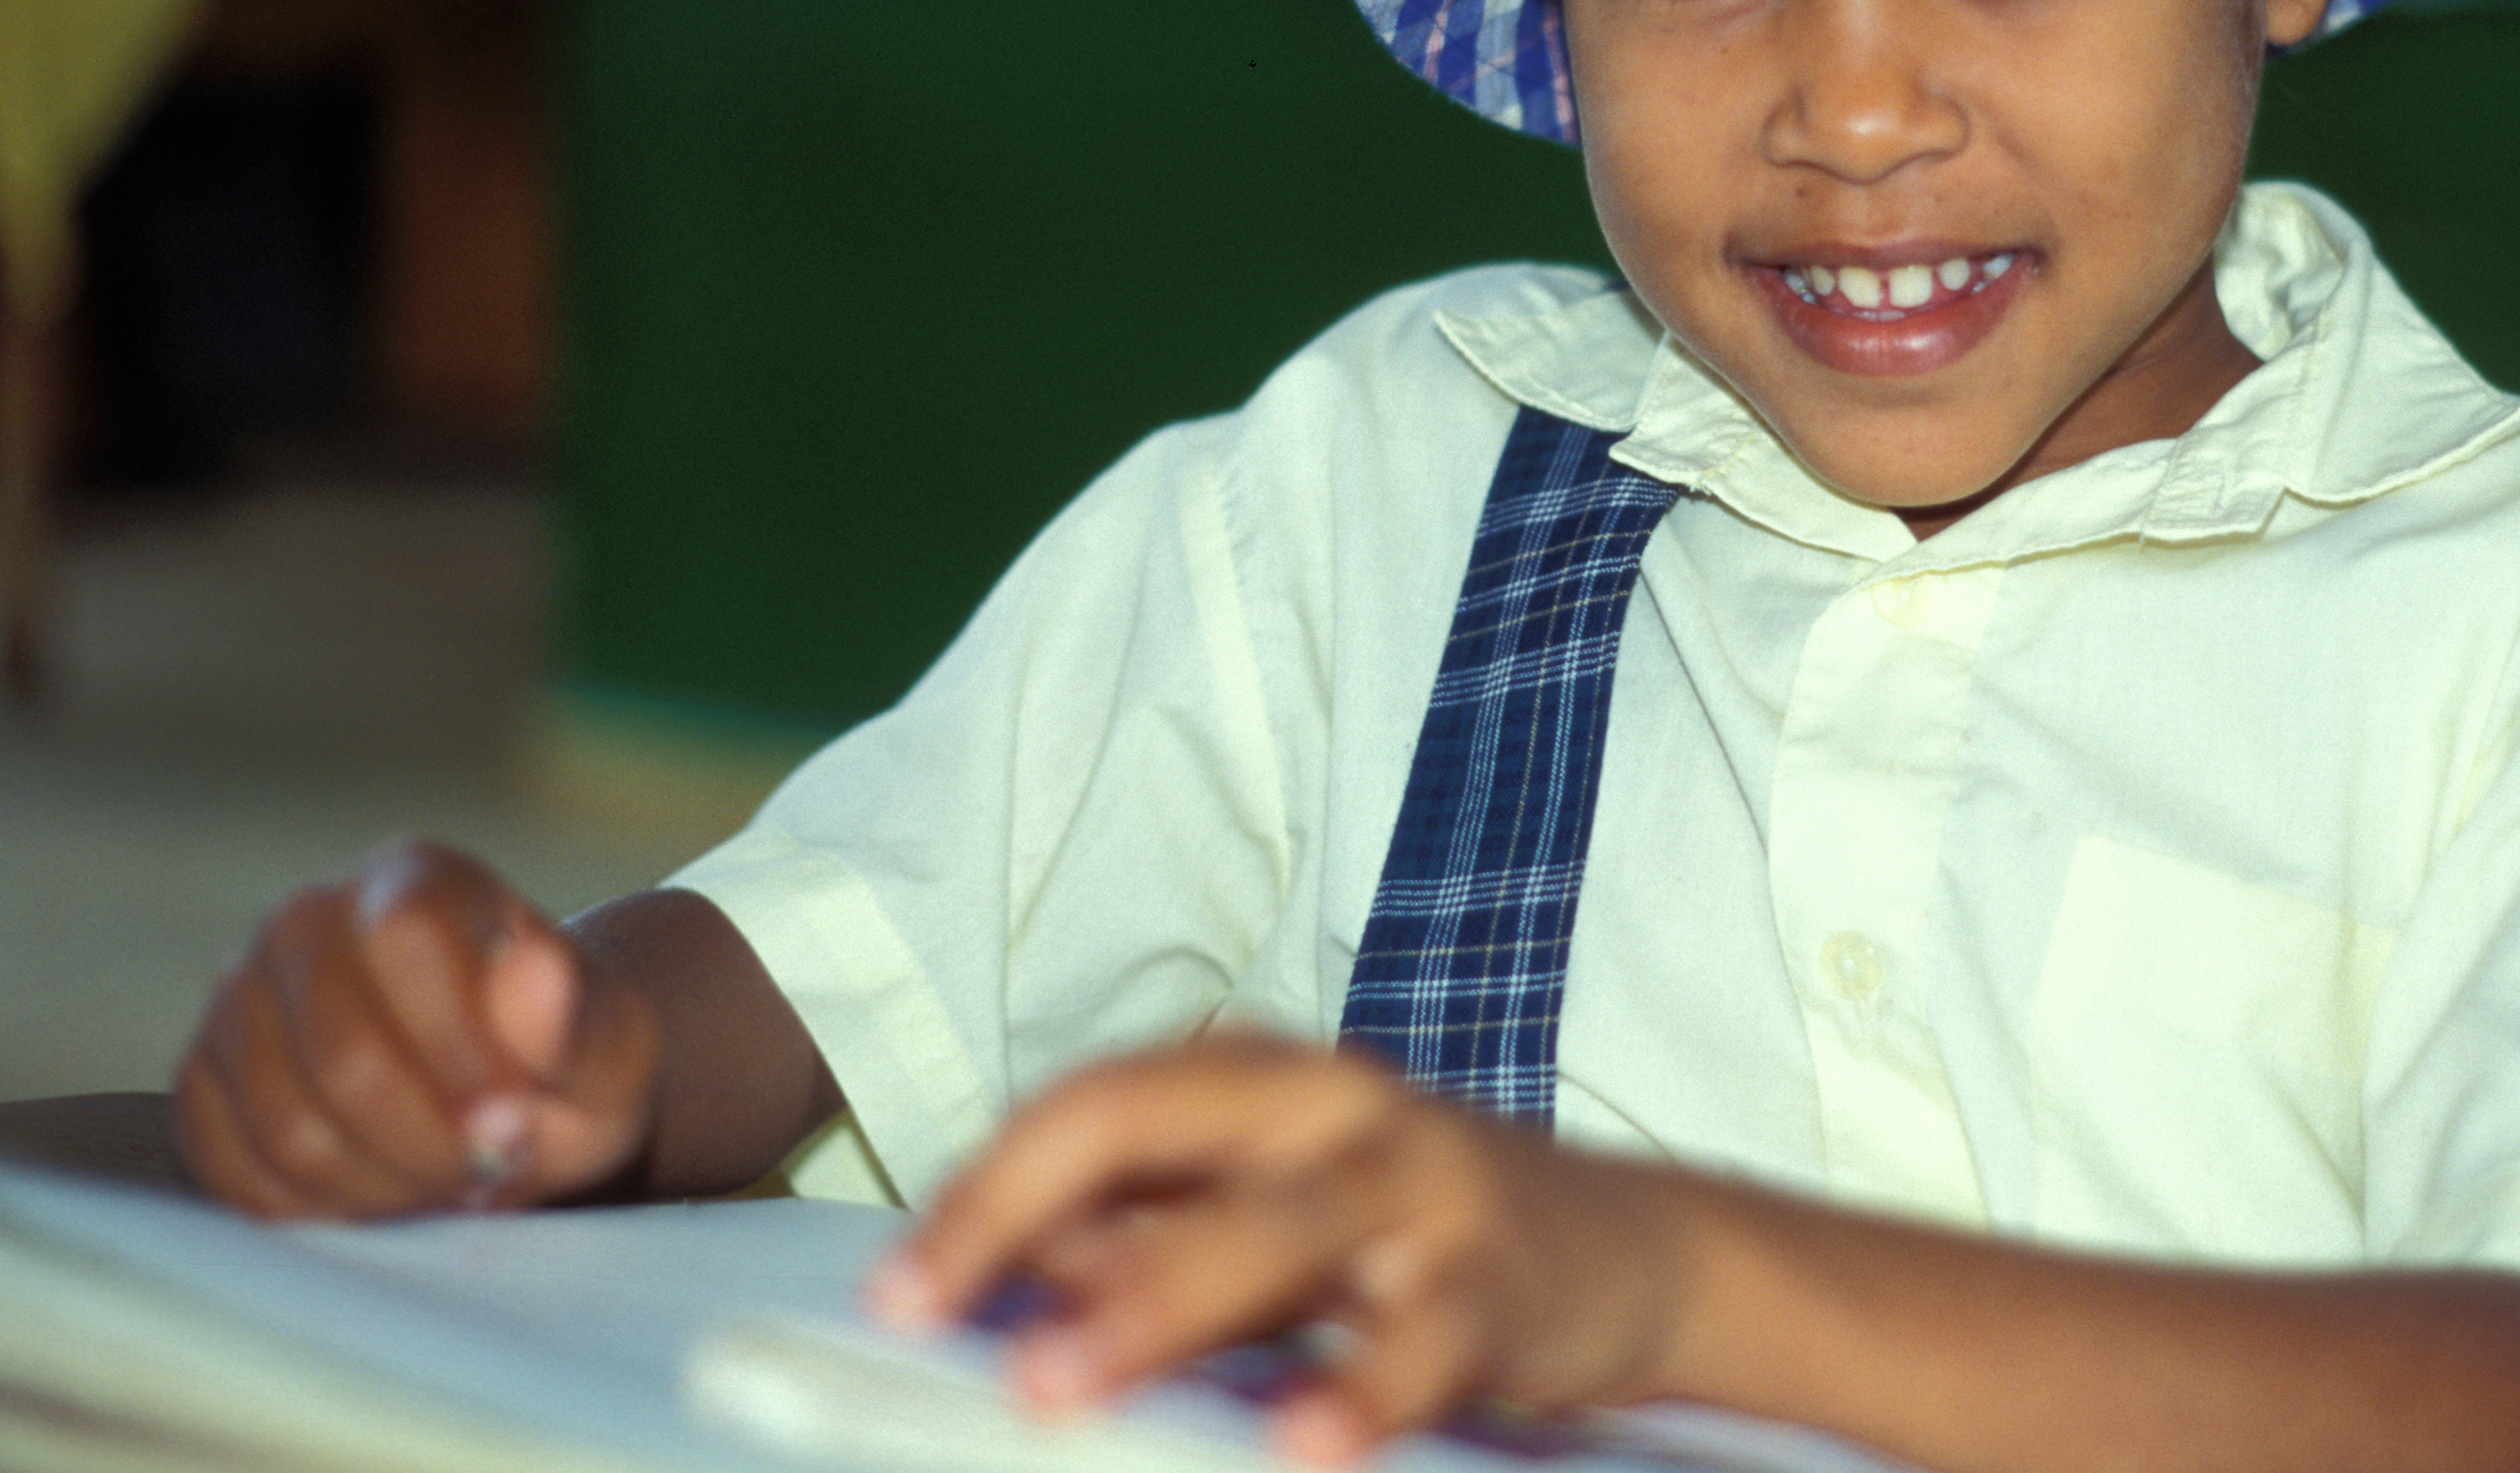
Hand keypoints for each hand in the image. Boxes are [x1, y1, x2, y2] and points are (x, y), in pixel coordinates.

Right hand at [173, 837, 661, 1217]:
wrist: (510, 1095)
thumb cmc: (564, 1062)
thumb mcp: (611, 1049)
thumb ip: (578, 1017)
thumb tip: (535, 968)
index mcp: (414, 878)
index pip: (406, 937)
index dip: (459, 1044)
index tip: (512, 1115)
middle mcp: (307, 920)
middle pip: (343, 1051)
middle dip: (429, 1140)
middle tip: (489, 1167)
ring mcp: (238, 999)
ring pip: (288, 1123)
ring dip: (383, 1184)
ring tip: (448, 1178)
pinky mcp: (202, 1083)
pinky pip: (236, 1169)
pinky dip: (321, 1207)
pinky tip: (385, 1193)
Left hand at [870, 1034, 1688, 1464]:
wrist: (1626, 1248)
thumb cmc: (1406, 1237)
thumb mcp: (1269, 1215)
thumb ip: (1147, 1233)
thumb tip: (1000, 1282)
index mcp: (1258, 1082)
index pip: (1091, 1105)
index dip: (984, 1189)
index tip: (893, 1293)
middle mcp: (1330, 1106)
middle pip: (1152, 1127)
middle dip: (1028, 1218)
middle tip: (932, 1320)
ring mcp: (1421, 1185)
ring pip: (1275, 1228)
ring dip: (1155, 1303)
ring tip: (1057, 1386)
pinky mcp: (1502, 1279)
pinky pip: (1423, 1338)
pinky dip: (1357, 1392)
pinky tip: (1300, 1449)